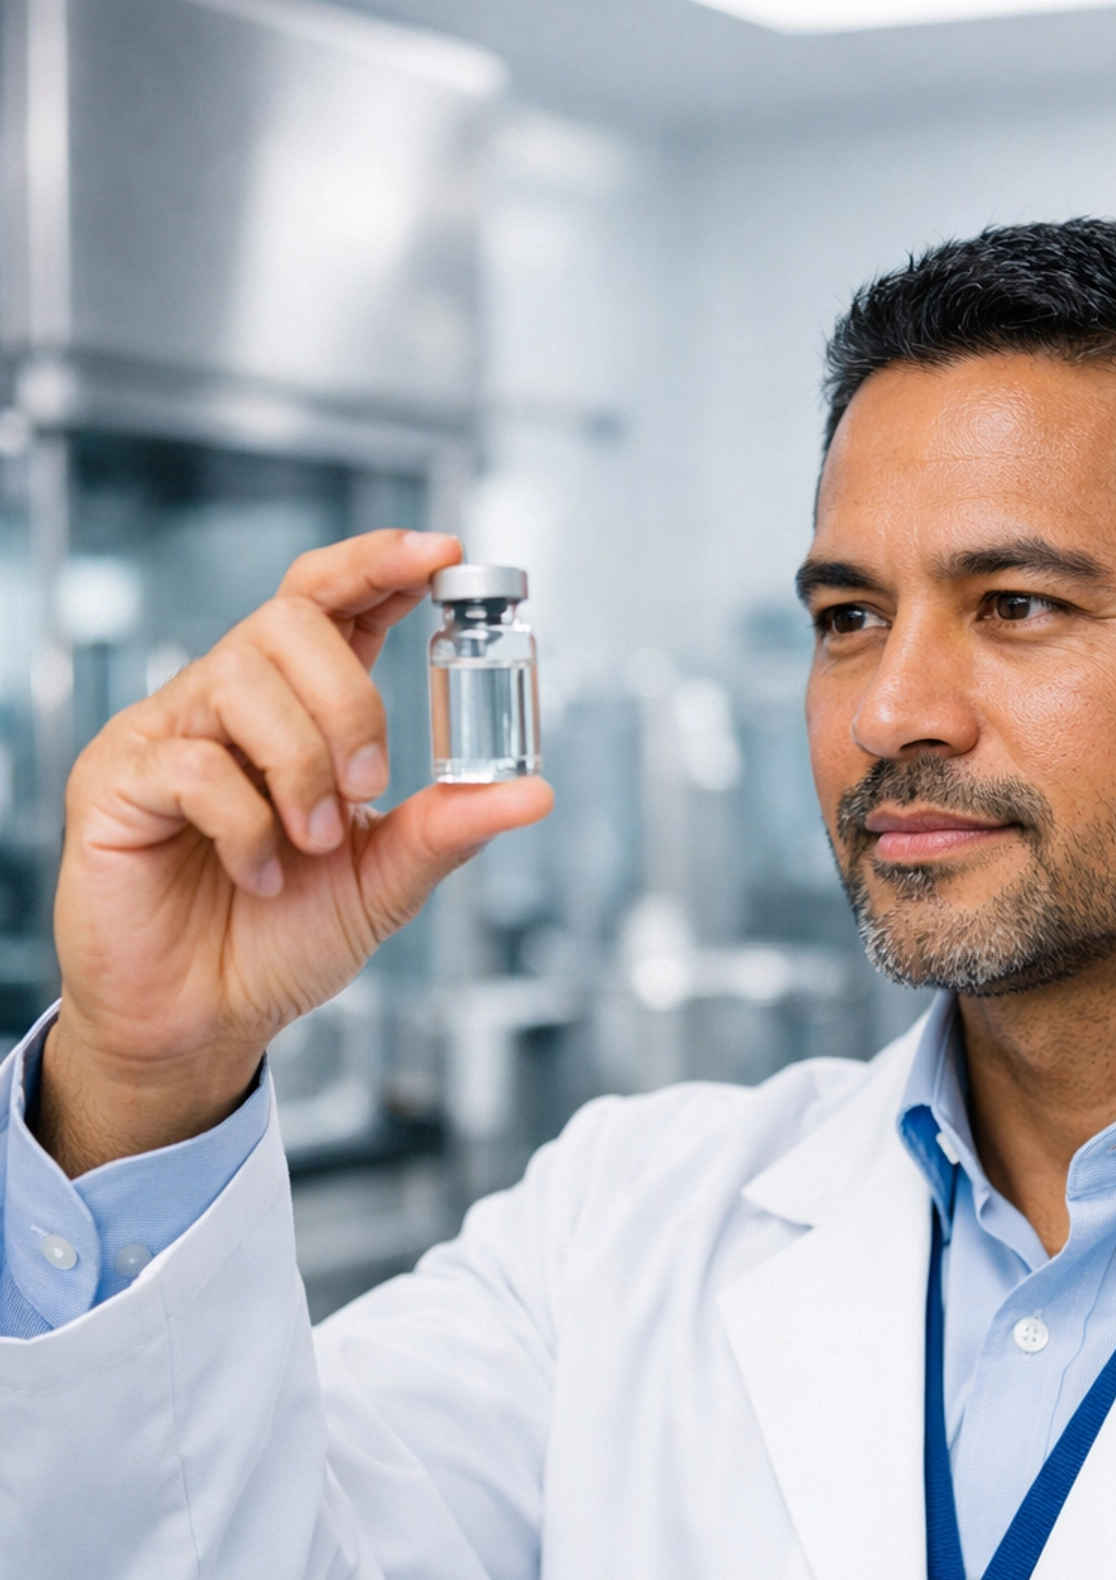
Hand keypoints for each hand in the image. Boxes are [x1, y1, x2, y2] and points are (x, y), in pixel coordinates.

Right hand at [38, 529, 553, 1175]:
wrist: (202, 1022)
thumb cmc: (278, 943)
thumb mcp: (384, 882)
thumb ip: (449, 828)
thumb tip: (535, 790)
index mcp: (293, 709)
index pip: (330, 599)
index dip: (380, 563)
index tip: (443, 556)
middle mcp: (226, 703)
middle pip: (289, 621)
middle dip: (350, 701)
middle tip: (368, 787)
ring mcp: (165, 734)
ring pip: (241, 679)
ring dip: (301, 767)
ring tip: (311, 842)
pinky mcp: (116, 780)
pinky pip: (191, 760)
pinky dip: (245, 821)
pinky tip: (255, 870)